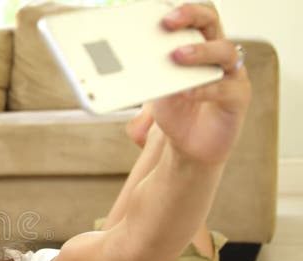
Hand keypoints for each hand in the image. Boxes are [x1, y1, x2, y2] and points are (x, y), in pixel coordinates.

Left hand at [153, 3, 250, 164]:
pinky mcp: (238, 97)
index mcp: (197, 45)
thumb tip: (125, 62)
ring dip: (200, 51)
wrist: (186, 145)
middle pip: (211, 23)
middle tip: (168, 22)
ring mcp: (231, 74)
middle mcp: (217, 54)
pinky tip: (188, 91)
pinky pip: (227, 88)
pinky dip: (205, 89)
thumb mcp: (156, 88)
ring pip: (224, 51)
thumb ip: (150, 72)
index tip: (160, 14)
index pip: (194, 17)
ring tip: (177, 56)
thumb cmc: (174, 111)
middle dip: (190, 17)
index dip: (181, 11)